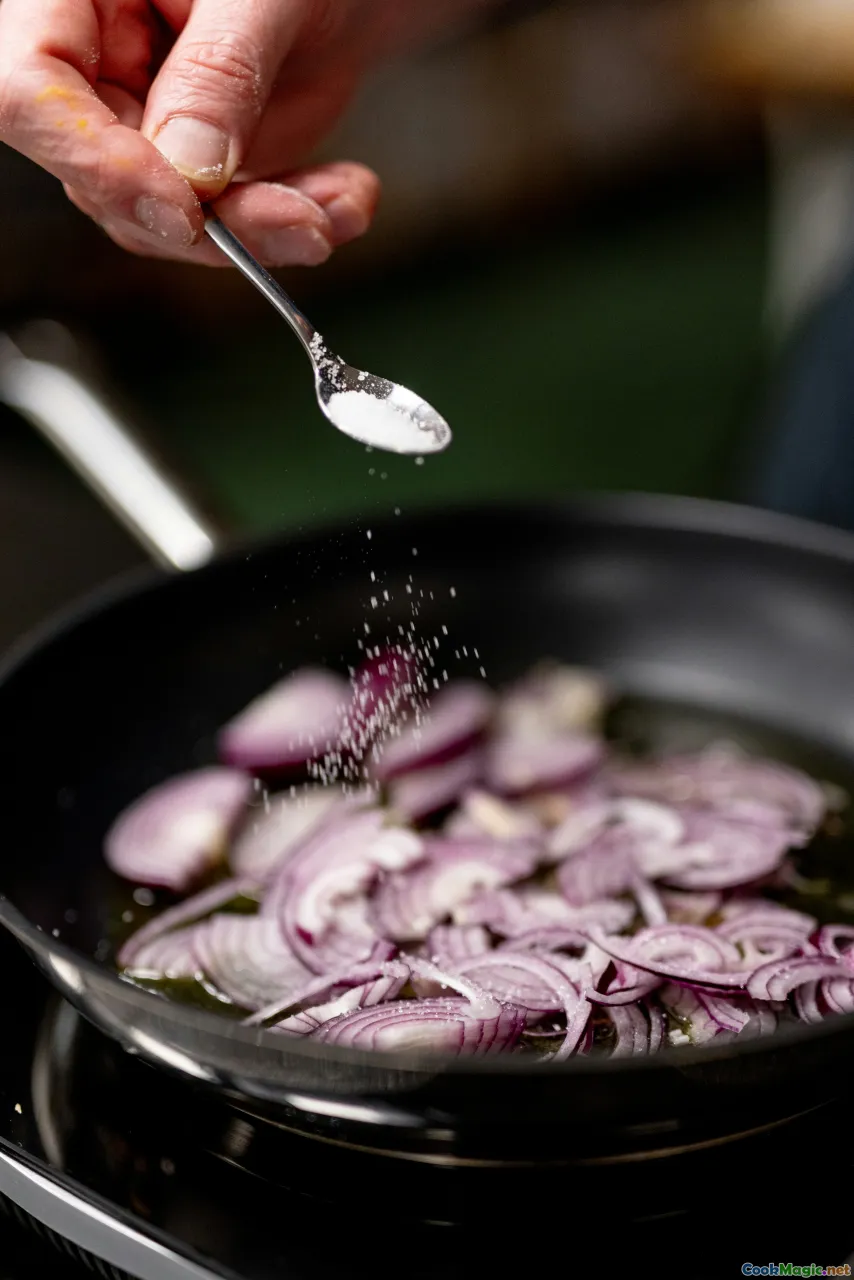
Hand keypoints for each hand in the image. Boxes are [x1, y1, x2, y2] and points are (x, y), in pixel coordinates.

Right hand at [0, 0, 392, 267]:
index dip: (100, 162)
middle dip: (214, 220)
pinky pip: (222, 225)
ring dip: (263, 232)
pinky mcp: (194, 171)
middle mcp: (92, 67)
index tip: (185, 210)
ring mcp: (140, 124)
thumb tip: (189, 170)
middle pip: (103, 180)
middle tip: (303, 221)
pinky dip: (290, 225)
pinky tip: (344, 200)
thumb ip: (219, 71)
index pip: (32, 91)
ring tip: (340, 209)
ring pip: (165, 222)